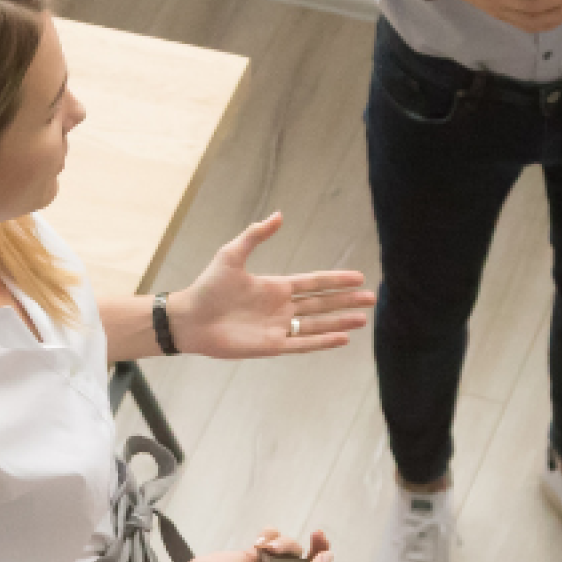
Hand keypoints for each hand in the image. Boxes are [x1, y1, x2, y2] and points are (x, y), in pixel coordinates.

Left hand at [172, 214, 375, 359]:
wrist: (190, 318)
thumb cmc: (208, 286)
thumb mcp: (232, 254)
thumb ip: (256, 235)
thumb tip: (279, 215)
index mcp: (276, 287)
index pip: (314, 283)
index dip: (336, 280)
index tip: (358, 277)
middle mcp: (281, 308)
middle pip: (322, 304)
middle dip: (346, 301)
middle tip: (371, 298)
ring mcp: (278, 328)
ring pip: (317, 325)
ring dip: (340, 322)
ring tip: (363, 319)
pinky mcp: (271, 346)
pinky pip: (302, 344)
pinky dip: (322, 341)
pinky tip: (341, 339)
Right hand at [186, 529, 332, 561]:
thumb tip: (327, 559)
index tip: (324, 548)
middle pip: (307, 560)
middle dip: (312, 546)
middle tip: (317, 535)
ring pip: (289, 547)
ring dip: (283, 542)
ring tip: (267, 549)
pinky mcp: (251, 557)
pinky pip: (269, 538)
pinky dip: (268, 535)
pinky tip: (259, 543)